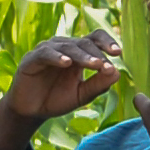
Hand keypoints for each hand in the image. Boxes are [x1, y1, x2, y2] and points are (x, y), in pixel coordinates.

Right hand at [0, 33, 119, 148]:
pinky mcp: (31, 59)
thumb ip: (98, 85)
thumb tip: (117, 73)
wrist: (31, 111)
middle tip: (106, 66)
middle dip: (97, 54)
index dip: (107, 42)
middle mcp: (63, 47)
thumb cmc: (57, 99)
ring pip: (68, 47)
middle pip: (84, 42)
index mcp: (78, 52)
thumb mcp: (82, 95)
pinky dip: (57, 58)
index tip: (118, 52)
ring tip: (94, 65)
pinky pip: (46, 54)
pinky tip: (67, 63)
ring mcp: (47, 50)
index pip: (95, 39)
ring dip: (82, 56)